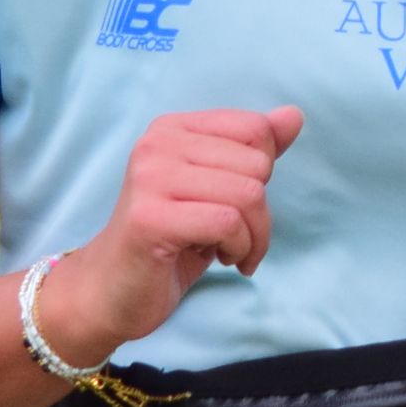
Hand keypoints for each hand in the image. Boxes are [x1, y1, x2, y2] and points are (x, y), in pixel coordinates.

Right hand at [37, 105, 304, 367]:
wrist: (112, 291)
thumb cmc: (171, 240)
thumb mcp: (218, 190)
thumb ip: (254, 151)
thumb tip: (294, 116)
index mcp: (173, 128)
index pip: (255, 128)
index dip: (262, 173)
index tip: (240, 203)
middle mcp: (157, 144)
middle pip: (256, 164)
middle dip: (261, 213)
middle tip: (237, 237)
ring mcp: (150, 179)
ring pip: (247, 194)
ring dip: (252, 236)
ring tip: (230, 251)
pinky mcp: (150, 219)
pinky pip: (227, 222)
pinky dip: (238, 248)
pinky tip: (221, 260)